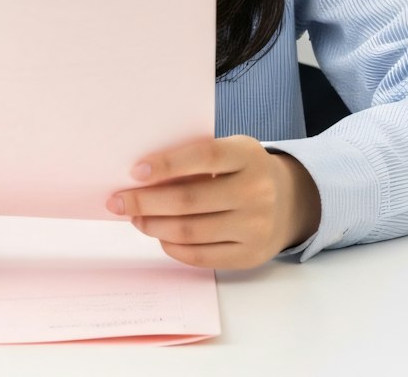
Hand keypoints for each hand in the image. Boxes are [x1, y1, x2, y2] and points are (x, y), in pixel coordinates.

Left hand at [109, 136, 320, 269]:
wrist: (289, 201)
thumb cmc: (245, 170)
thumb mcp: (232, 152)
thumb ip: (197, 159)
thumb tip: (143, 176)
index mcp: (248, 155)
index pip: (203, 156)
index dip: (166, 164)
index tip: (135, 171)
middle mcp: (256, 191)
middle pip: (189, 200)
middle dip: (146, 201)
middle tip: (118, 201)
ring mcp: (255, 226)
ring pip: (191, 231)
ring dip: (154, 225)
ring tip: (135, 218)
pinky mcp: (249, 256)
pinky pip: (200, 256)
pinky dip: (173, 246)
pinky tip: (159, 235)